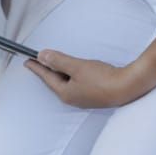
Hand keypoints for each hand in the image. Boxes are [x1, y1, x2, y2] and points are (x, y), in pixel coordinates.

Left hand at [25, 50, 141, 108]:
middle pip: (56, 82)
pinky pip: (77, 84)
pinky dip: (72, 76)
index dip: (37, 67)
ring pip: (67, 83)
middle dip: (47, 71)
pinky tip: (77, 72)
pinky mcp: (95, 95)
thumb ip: (59, 61)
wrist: (127, 87)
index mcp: (65, 92)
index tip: (28, 61)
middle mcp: (73, 98)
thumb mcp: (77, 66)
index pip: (47, 77)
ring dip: (61, 73)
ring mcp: (84, 98)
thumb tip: (42, 56)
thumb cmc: (103, 79)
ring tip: (56, 65)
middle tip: (39, 62)